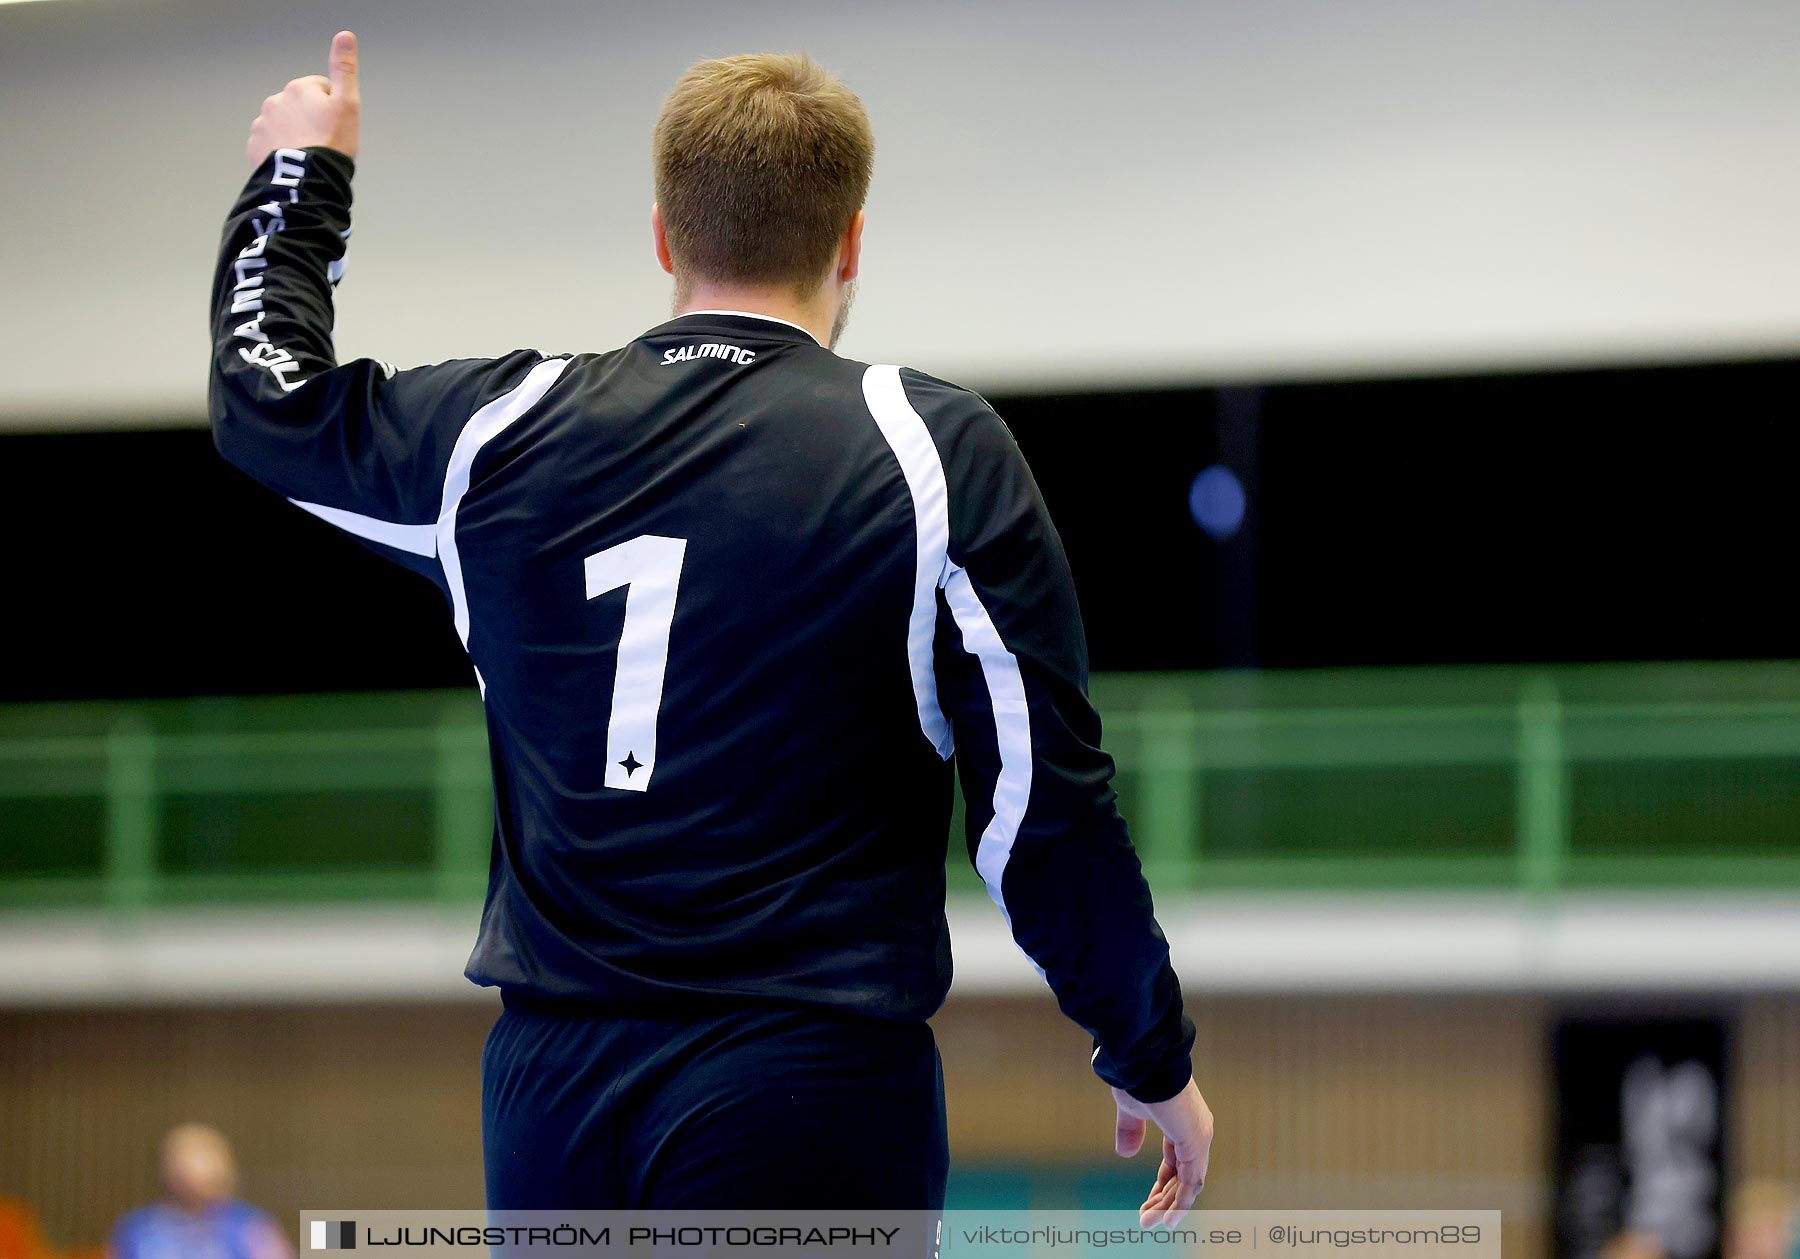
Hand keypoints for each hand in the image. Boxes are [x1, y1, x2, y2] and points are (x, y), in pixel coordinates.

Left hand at [246, 30, 360, 167]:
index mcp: (299, 89)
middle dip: (310, 119)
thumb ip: (344, 68)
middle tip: (323, 139)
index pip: (320, 90)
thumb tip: (344, 37)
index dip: (332, 107)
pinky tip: (295, 159)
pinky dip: (280, 149)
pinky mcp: (256, 145)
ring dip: (294, 134)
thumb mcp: (348, 103)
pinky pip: (270, 143)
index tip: (335, 124)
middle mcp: (276, 101)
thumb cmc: (331, 143)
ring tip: (308, 152)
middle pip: (299, 107)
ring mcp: (263, 124)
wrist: (309, 177)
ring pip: (283, 124)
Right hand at [1112, 1076, 1213, 1226]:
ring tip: (1149, 1224)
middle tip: (1145, 1220)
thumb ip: (1131, 1131)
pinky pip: (1192, 1182)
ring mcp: (1199, 1137)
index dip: (1162, 1185)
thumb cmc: (1138, 1079)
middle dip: (1164, 1200)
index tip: (1146, 1204)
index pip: (1177, 1162)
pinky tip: (1167, 1220)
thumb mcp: (1132, 1110)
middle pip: (1183, 1176)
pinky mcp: (1196, 1142)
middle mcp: (1197, 1131)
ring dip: (1169, 1206)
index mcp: (1184, 1123)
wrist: (1143, 1063)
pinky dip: (1180, 1203)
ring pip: (1188, 1183)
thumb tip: (1124, 1154)